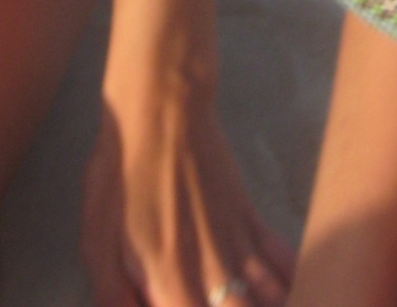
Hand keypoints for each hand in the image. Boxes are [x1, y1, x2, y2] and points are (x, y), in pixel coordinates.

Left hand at [82, 82, 294, 306]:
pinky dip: (291, 277)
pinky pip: (279, 256)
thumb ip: (114, 293)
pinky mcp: (249, 213)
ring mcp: (236, 240)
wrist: (160, 108)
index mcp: (170, 280)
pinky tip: (300, 288)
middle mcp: (211, 268)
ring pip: (270, 295)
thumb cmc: (120, 173)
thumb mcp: (96, 238)